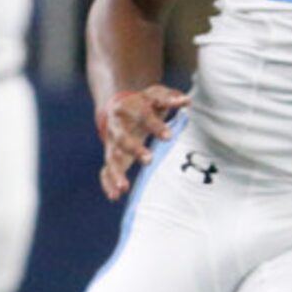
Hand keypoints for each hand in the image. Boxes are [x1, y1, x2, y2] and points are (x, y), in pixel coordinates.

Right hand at [97, 84, 188, 200]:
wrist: (118, 108)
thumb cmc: (143, 103)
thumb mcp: (155, 94)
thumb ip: (170, 98)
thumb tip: (186, 101)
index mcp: (128, 108)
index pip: (143, 116)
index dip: (156, 126)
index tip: (169, 137)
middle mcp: (117, 126)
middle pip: (122, 138)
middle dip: (134, 149)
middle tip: (148, 160)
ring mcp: (111, 143)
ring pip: (111, 158)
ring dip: (116, 173)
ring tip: (124, 188)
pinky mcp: (111, 156)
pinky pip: (105, 171)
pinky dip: (108, 183)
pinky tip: (115, 197)